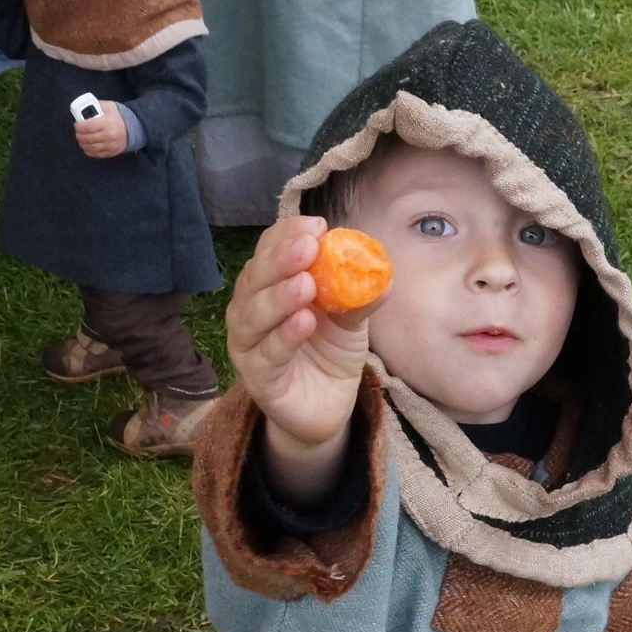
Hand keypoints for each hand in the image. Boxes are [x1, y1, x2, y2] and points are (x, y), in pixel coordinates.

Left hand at [75, 100, 128, 158]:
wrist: (133, 128)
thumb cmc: (119, 117)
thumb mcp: (109, 106)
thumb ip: (96, 106)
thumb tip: (83, 109)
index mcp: (107, 123)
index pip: (87, 127)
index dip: (79, 126)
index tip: (77, 124)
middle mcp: (109, 136)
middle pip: (87, 138)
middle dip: (79, 135)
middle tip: (78, 132)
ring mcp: (110, 146)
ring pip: (90, 147)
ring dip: (82, 143)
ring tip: (81, 139)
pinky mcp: (111, 152)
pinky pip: (96, 154)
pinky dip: (89, 151)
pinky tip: (87, 146)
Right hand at [226, 216, 386, 505]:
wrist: (329, 406)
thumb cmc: (330, 351)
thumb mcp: (351, 319)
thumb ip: (360, 295)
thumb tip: (382, 271)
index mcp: (270, 284)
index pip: (269, 250)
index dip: (288, 235)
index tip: (316, 225)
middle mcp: (250, 309)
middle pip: (256, 278)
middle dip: (281, 259)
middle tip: (307, 247)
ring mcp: (249, 344)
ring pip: (254, 315)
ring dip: (279, 297)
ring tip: (305, 285)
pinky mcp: (258, 379)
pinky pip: (267, 355)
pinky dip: (283, 337)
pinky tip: (302, 323)